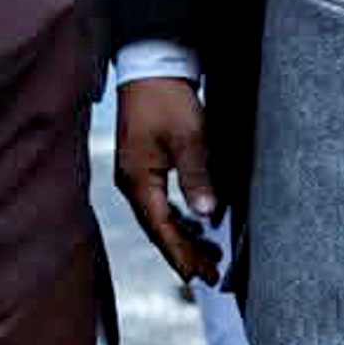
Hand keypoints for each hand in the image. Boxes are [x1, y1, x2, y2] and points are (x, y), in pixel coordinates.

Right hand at [112, 77, 221, 288]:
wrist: (151, 68)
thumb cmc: (166, 99)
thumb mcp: (188, 137)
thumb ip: (196, 177)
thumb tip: (206, 214)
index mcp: (138, 181)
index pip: (162, 229)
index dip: (181, 254)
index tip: (201, 276)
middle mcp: (132, 183)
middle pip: (158, 230)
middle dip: (183, 253)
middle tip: (211, 274)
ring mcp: (135, 176)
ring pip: (159, 219)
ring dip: (182, 238)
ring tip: (208, 256)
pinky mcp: (143, 167)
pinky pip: (159, 204)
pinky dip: (178, 219)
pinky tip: (195, 226)